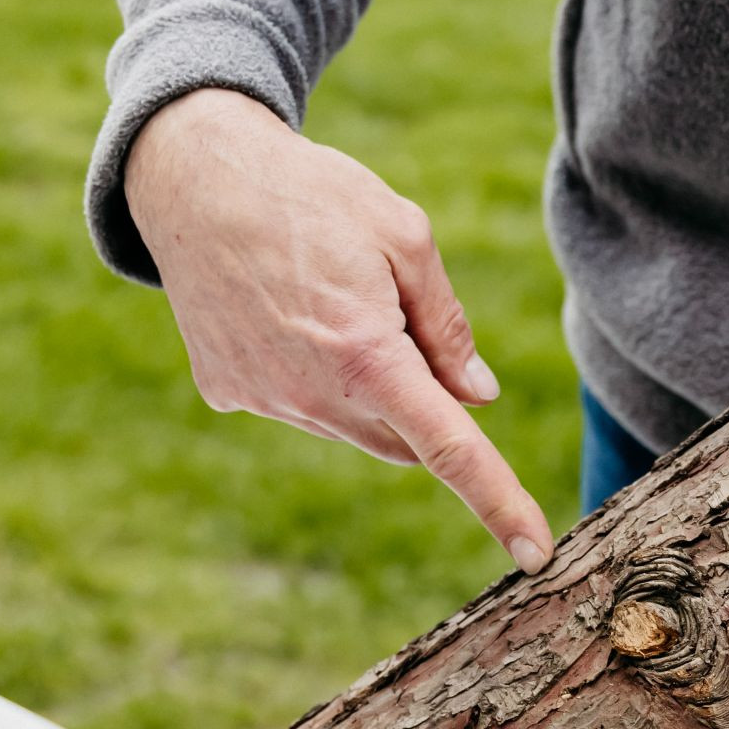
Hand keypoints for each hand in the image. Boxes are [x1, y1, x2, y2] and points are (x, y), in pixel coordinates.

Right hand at [124, 88, 553, 572]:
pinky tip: (283, 309)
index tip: (536, 551)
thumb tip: (477, 396)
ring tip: (330, 297)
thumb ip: (446, 325)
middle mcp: (311, 394)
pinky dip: (310, 375)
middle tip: (397, 315)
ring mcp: (263, 399)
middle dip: (422, 401)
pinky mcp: (228, 392)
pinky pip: (295, 404)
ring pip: (350, 424)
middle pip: (403, 436)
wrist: (192, 177)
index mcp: (368, 355)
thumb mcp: (403, 235)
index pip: (451, 446)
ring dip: (364, 384)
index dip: (499, 500)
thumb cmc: (311, 194)